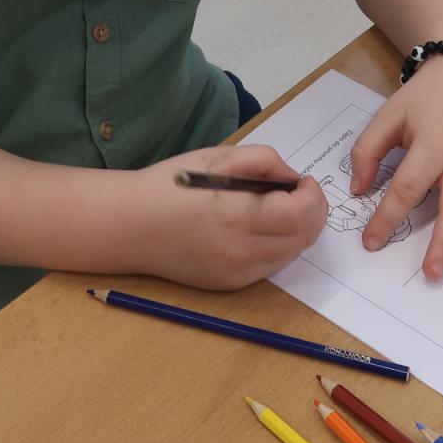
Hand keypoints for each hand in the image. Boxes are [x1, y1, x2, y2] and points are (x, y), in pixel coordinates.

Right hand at [126, 144, 326, 290]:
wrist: (129, 226)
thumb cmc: (170, 185)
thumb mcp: (217, 158)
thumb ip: (262, 160)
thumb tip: (292, 177)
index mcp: (237, 214)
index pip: (300, 214)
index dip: (313, 196)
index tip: (304, 181)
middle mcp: (241, 250)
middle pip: (303, 238)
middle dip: (313, 213)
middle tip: (301, 194)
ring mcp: (236, 272)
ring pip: (291, 254)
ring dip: (297, 231)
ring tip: (281, 209)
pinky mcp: (230, 284)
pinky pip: (270, 266)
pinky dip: (278, 247)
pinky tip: (261, 228)